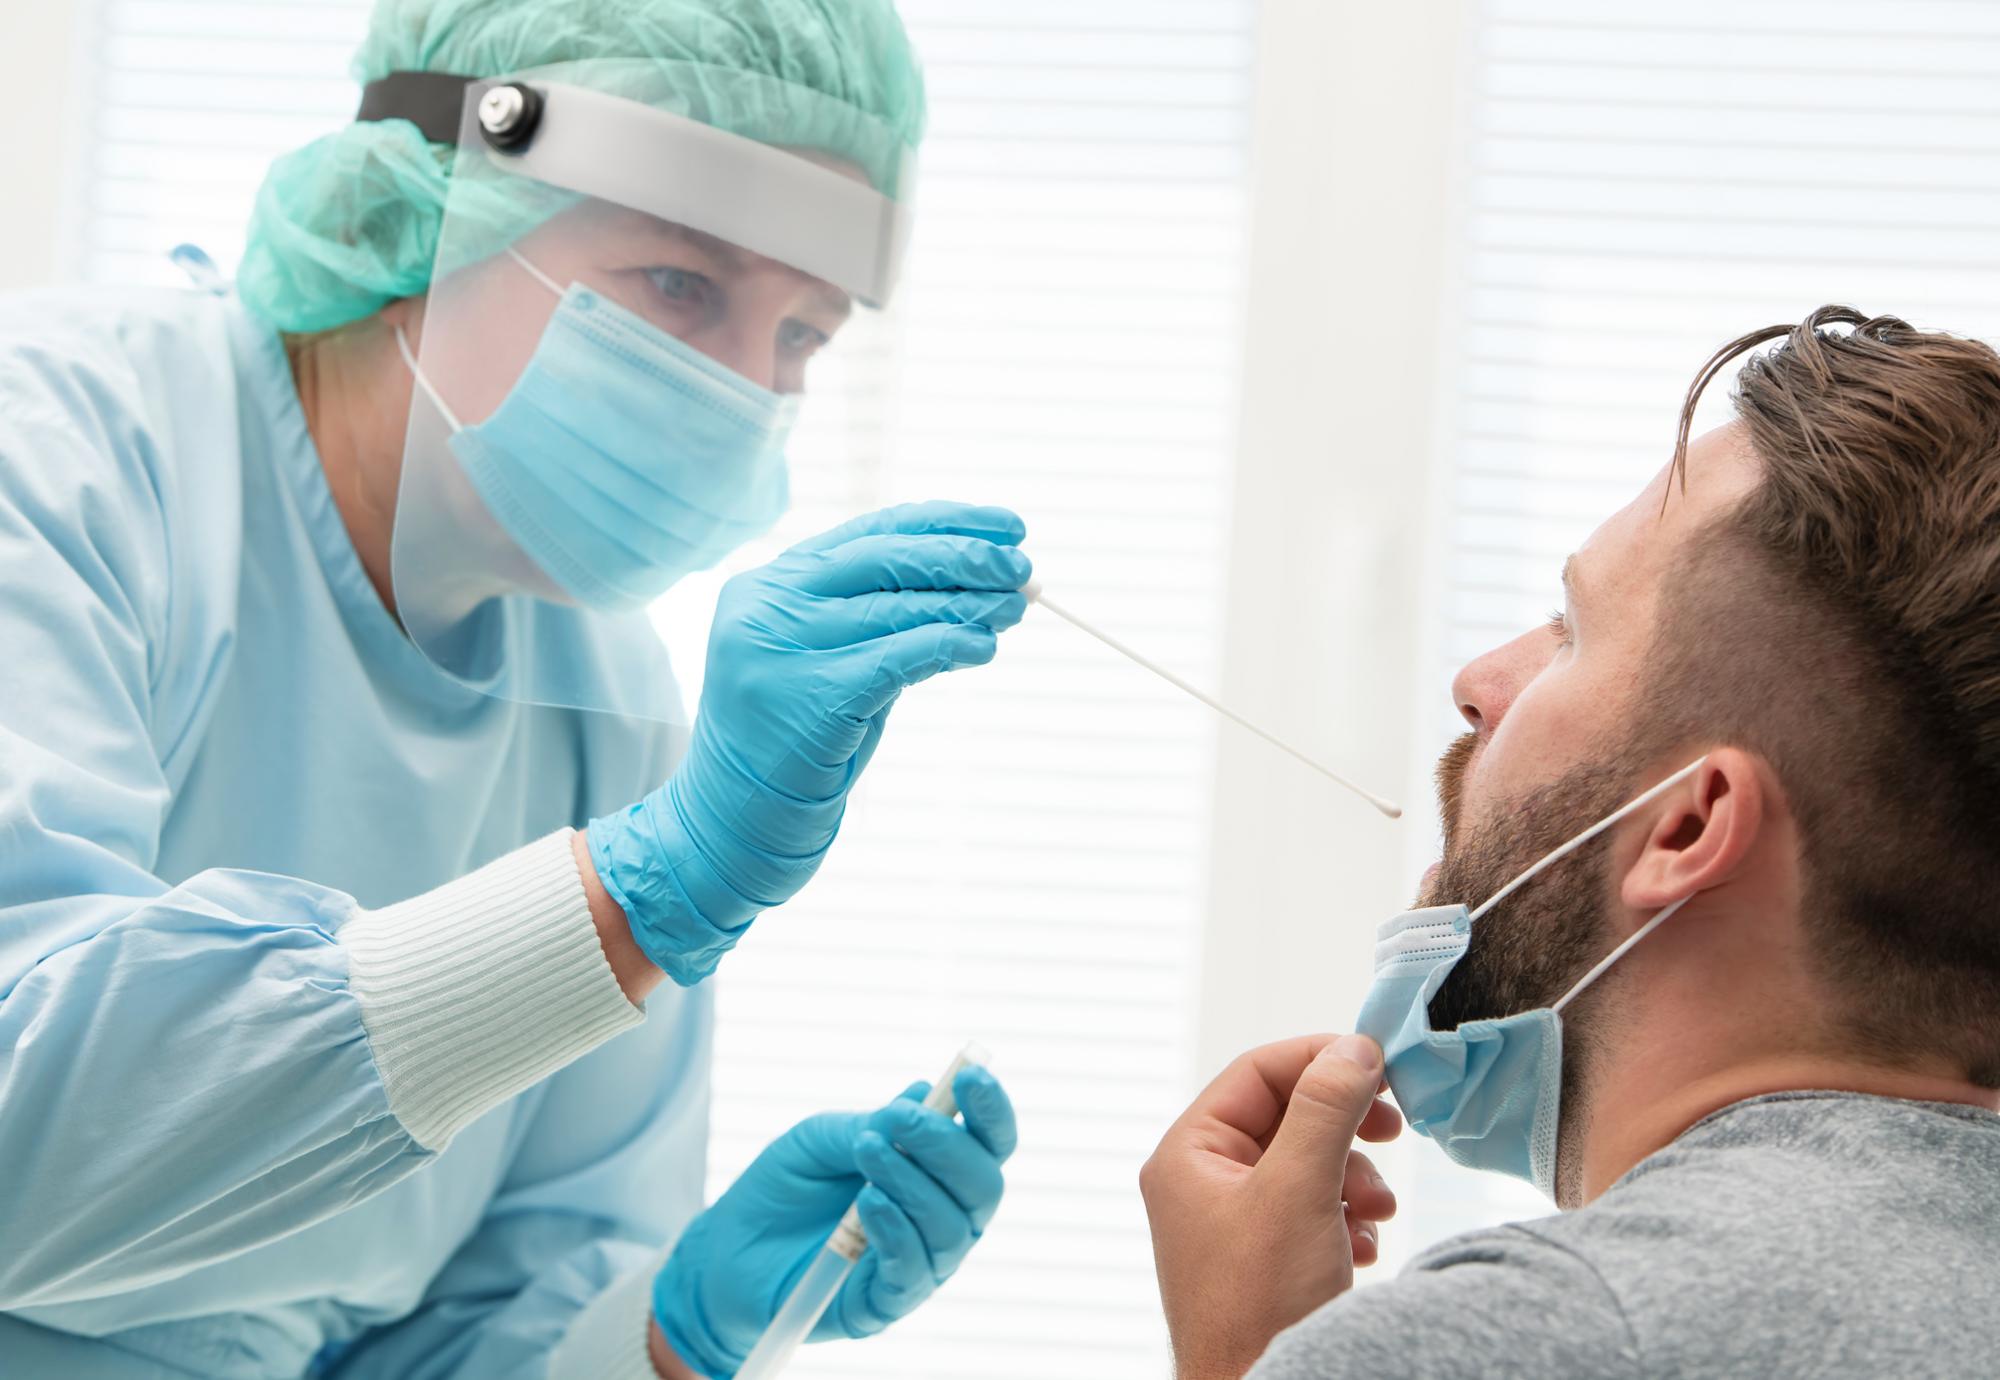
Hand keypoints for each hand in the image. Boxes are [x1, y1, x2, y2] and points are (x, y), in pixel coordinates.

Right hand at [587, 501, 1029, 982]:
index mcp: (770, 583)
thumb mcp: (833, 659)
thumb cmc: (799, 740)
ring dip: (968, 605)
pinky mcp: (805, 695)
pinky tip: (983, 646)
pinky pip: (895, 658)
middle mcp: (765, 605)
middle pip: (884, 559)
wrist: (733, 822)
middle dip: (964, 558)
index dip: (947, 522)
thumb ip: (886, 617)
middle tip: (1024, 567)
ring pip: (895, 608)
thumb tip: (988, 585)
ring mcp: (778, 648)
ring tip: (1017, 607)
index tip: (1009, 526)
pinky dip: (947, 646)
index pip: (872, 530)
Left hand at [652, 1067, 1018, 1377]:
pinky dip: (896, 1229)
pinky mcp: (888, 1304)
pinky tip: (867, 1203)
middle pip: (983, 1186)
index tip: (969, 1076)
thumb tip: (925, 1092)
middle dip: (947, 1145)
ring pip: (951, 1227)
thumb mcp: (822, 1140)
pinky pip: (913, 1270)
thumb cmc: (785, 1187)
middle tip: (899, 1118)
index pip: (990, 1144)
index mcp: (937, 1173)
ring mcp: (921, 1264)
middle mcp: (943, 1219)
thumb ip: (873, 1123)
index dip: (990, 1110)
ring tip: (866, 1153)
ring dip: (912, 1182)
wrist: (728, 1248)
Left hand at [1139, 1034, 1400, 1379]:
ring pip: (1306, 1165)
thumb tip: (1353, 1047)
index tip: (1378, 1066)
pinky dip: (1346, 1219)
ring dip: (1353, 1177)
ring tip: (1375, 1210)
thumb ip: (1325, 1111)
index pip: (1257, 1073)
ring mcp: (1234, 1224)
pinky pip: (1312, 1211)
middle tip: (1393, 1130)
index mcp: (1189, 1154)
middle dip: (1344, 1127)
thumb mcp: (1297, 1190)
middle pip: (1286, 1117)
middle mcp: (1205, 1183)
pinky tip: (1361, 1247)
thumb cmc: (1260, 1304)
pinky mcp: (1265, 1260)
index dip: (1319, 1060)